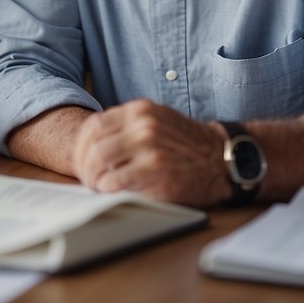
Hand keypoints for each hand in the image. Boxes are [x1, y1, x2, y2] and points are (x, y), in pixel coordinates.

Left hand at [72, 101, 230, 206]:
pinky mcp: (155, 171)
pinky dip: (107, 188)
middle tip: (86, 178)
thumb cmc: (186, 144)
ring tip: (97, 186)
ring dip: (93, 178)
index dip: (81, 146)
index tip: (81, 159)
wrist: (222, 158)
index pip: (93, 125)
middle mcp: (142, 125)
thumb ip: (127, 127)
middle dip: (83, 165)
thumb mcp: (157, 121)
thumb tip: (90, 146)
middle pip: (93, 145)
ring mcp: (149, 147)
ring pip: (100, 162)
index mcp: (140, 110)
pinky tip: (111, 192)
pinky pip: (116, 181)